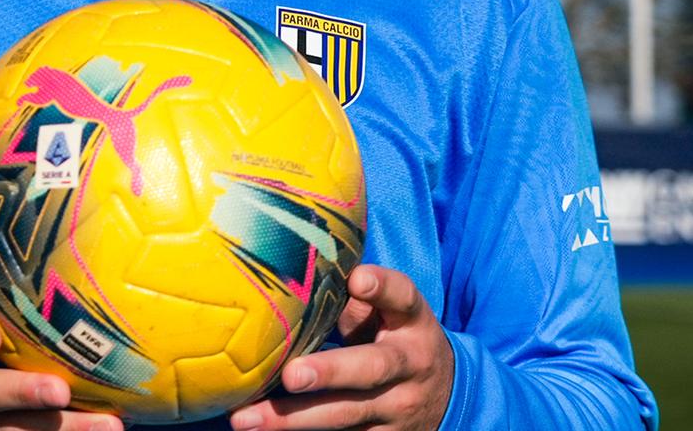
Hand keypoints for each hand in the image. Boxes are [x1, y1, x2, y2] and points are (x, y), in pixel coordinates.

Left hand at [227, 265, 452, 430]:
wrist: (446, 396)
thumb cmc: (395, 337)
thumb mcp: (389, 313)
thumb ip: (354, 298)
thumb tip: (295, 276)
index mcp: (411, 323)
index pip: (403, 297)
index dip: (382, 287)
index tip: (358, 279)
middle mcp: (409, 366)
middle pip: (371, 368)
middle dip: (329, 373)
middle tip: (292, 375)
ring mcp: (397, 409)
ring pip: (346, 415)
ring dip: (294, 419)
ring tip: (246, 419)